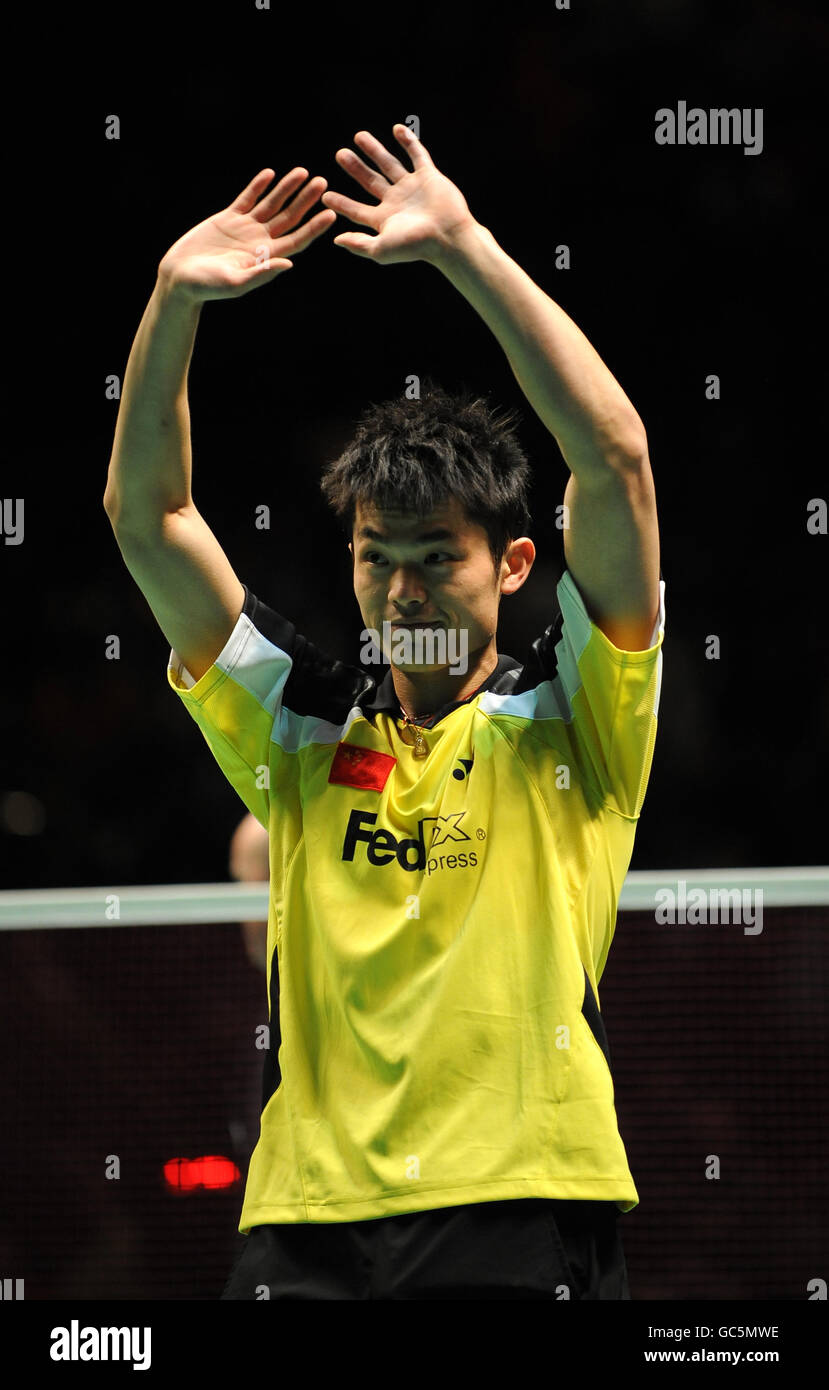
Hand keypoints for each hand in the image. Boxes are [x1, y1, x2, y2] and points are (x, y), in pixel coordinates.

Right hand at [157, 167, 336, 302]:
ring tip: (303, 172)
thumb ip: (261, 274)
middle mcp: (260, 241)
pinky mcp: (228, 218)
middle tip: (323, 183)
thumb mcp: (235, 283)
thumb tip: (289, 264)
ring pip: (272, 204)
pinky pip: (247, 198)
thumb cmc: (207, 287)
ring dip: (287, 188)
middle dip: (306, 200)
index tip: (330, 213)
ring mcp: (246, 228)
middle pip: (290, 217)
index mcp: (266, 257)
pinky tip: (270, 174)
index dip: (314, 227)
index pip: (297, 239)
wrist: (180, 278)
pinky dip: (258, 186)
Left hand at [320, 124, 476, 265]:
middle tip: (340, 154)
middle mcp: (396, 202)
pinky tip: (397, 129)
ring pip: (389, 164)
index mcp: (385, 220)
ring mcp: (412, 188)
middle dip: (355, 168)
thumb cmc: (415, 246)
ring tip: (359, 136)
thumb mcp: (381, 249)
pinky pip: (417, 155)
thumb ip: (359, 244)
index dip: (341, 203)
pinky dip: (409, 142)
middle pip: (370, 181)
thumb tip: (336, 239)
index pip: (357, 210)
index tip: (325, 195)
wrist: (448, 237)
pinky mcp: (429, 176)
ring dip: (374, 150)